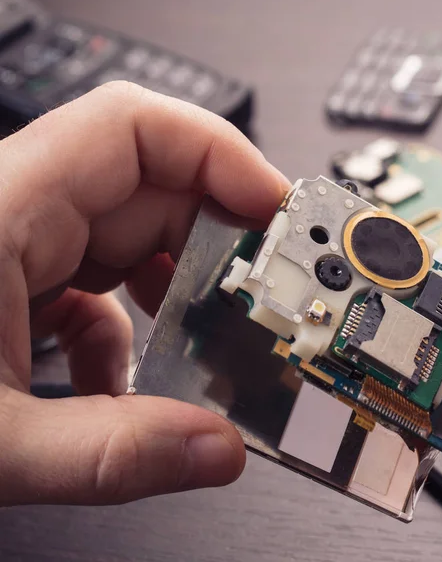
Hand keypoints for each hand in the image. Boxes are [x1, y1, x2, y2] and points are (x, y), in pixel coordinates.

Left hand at [0, 81, 289, 505]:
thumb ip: (110, 453)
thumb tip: (216, 449)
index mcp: (2, 210)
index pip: (135, 129)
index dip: (220, 152)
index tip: (274, 208)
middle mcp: (18, 212)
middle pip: (156, 190)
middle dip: (221, 243)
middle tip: (265, 298)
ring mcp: (22, 245)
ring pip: (138, 236)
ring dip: (184, 289)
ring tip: (211, 340)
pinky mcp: (24, 280)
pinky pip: (107, 281)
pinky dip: (136, 326)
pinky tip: (129, 376)